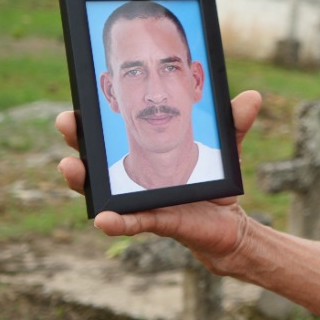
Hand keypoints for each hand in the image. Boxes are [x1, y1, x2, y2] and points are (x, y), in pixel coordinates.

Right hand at [56, 90, 263, 266]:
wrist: (229, 223)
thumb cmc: (214, 182)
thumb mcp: (226, 148)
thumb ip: (235, 123)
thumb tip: (252, 97)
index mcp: (140, 153)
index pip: (106, 134)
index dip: (89, 120)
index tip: (77, 102)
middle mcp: (129, 178)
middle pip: (92, 158)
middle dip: (75, 140)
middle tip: (67, 122)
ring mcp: (137, 201)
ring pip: (99, 192)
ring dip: (81, 180)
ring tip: (70, 166)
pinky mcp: (155, 222)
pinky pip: (132, 223)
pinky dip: (117, 222)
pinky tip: (104, 220)